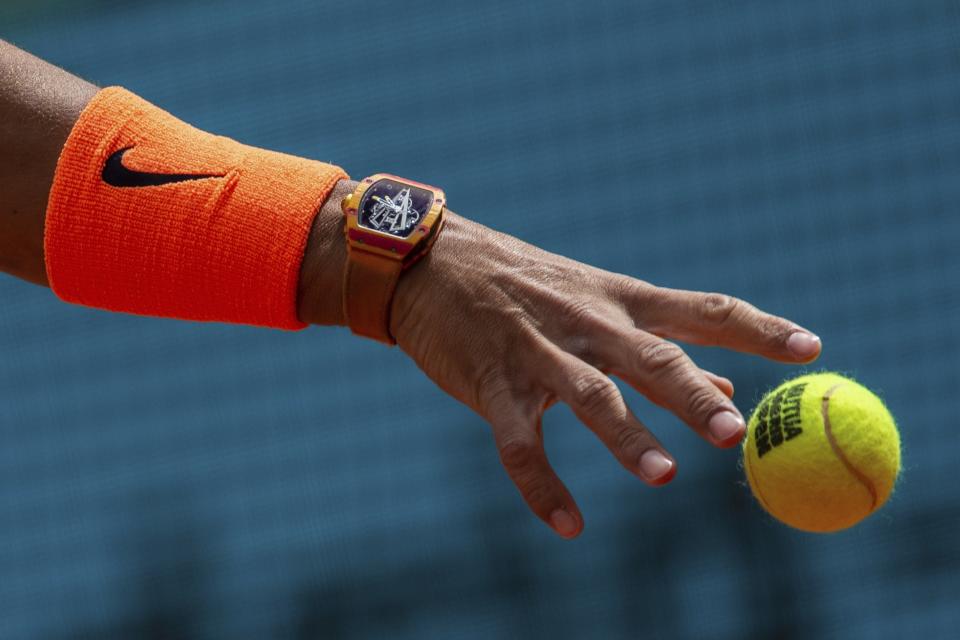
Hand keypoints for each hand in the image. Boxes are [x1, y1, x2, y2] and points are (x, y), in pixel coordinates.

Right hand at [390, 211, 820, 538]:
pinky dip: (542, 486)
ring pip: (588, 395)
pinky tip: (569, 525)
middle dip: (691, 394)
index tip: (810, 348)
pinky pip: (519, 443)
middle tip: (733, 431)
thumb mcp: (596, 301)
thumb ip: (660, 343)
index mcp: (620, 300)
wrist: (430, 263)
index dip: (758, 328)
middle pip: (650, 356)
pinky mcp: (492, 383)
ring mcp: (537, 352)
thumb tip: (727, 383)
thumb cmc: (523, 284)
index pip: (703, 310)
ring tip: (664, 476)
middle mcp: (587, 323)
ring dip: (625, 435)